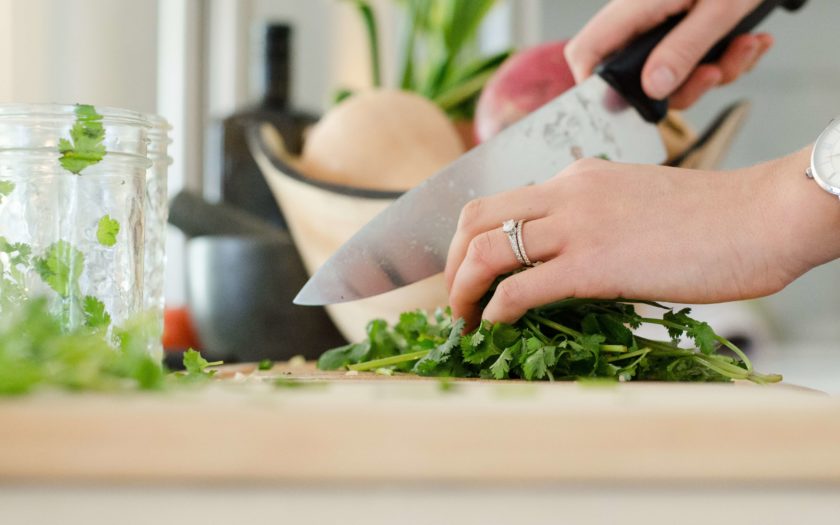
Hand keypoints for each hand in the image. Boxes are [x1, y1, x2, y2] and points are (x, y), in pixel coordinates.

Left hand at [445, 148, 838, 328]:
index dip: (469, 240)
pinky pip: (521, 288)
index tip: (469, 273)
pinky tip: (495, 326)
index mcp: (576, 178)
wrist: (761, 217)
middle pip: (475, 218)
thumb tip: (564, 261)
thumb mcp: (635, 203)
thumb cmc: (711, 220)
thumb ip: (593, 221)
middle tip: (455, 299)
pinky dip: (495, 310)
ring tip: (463, 321)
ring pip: (486, 250)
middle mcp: (566, 193)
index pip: (499, 202)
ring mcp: (577, 226)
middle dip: (451, 263)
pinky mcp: (593, 264)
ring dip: (462, 290)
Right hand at [564, 0, 772, 107]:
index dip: (593, 86)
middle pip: (637, 76)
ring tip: (746, 46)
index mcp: (634, 7)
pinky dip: (726, 58)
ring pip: (673, 73)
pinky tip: (750, 40)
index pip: (587, 52)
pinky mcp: (685, 27)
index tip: (625, 106)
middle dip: (684, 86)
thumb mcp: (717, 9)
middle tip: (714, 73)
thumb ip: (683, 49)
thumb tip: (654, 88)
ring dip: (715, 71)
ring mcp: (663, 24)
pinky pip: (695, 60)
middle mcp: (641, 18)